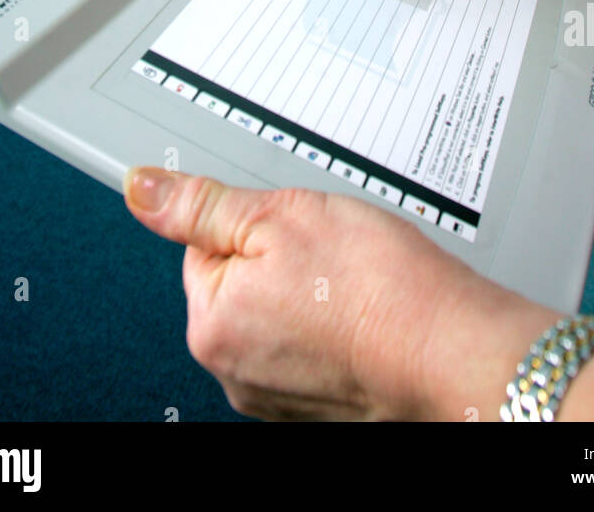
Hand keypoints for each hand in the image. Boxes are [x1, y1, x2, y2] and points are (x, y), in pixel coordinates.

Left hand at [123, 168, 550, 420]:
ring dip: (307, 290)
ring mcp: (276, 395)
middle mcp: (234, 371)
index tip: (295, 225)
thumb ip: (204, 205)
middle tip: (330, 252)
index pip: (205, 245)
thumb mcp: (281, 214)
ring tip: (352, 281)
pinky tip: (362, 311)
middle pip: (239, 281)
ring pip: (276, 312)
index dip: (254, 222)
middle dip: (280, 256)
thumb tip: (141, 189)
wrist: (452, 347)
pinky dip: (331, 325)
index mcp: (212, 324)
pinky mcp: (315, 404)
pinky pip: (307, 345)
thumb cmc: (379, 286)